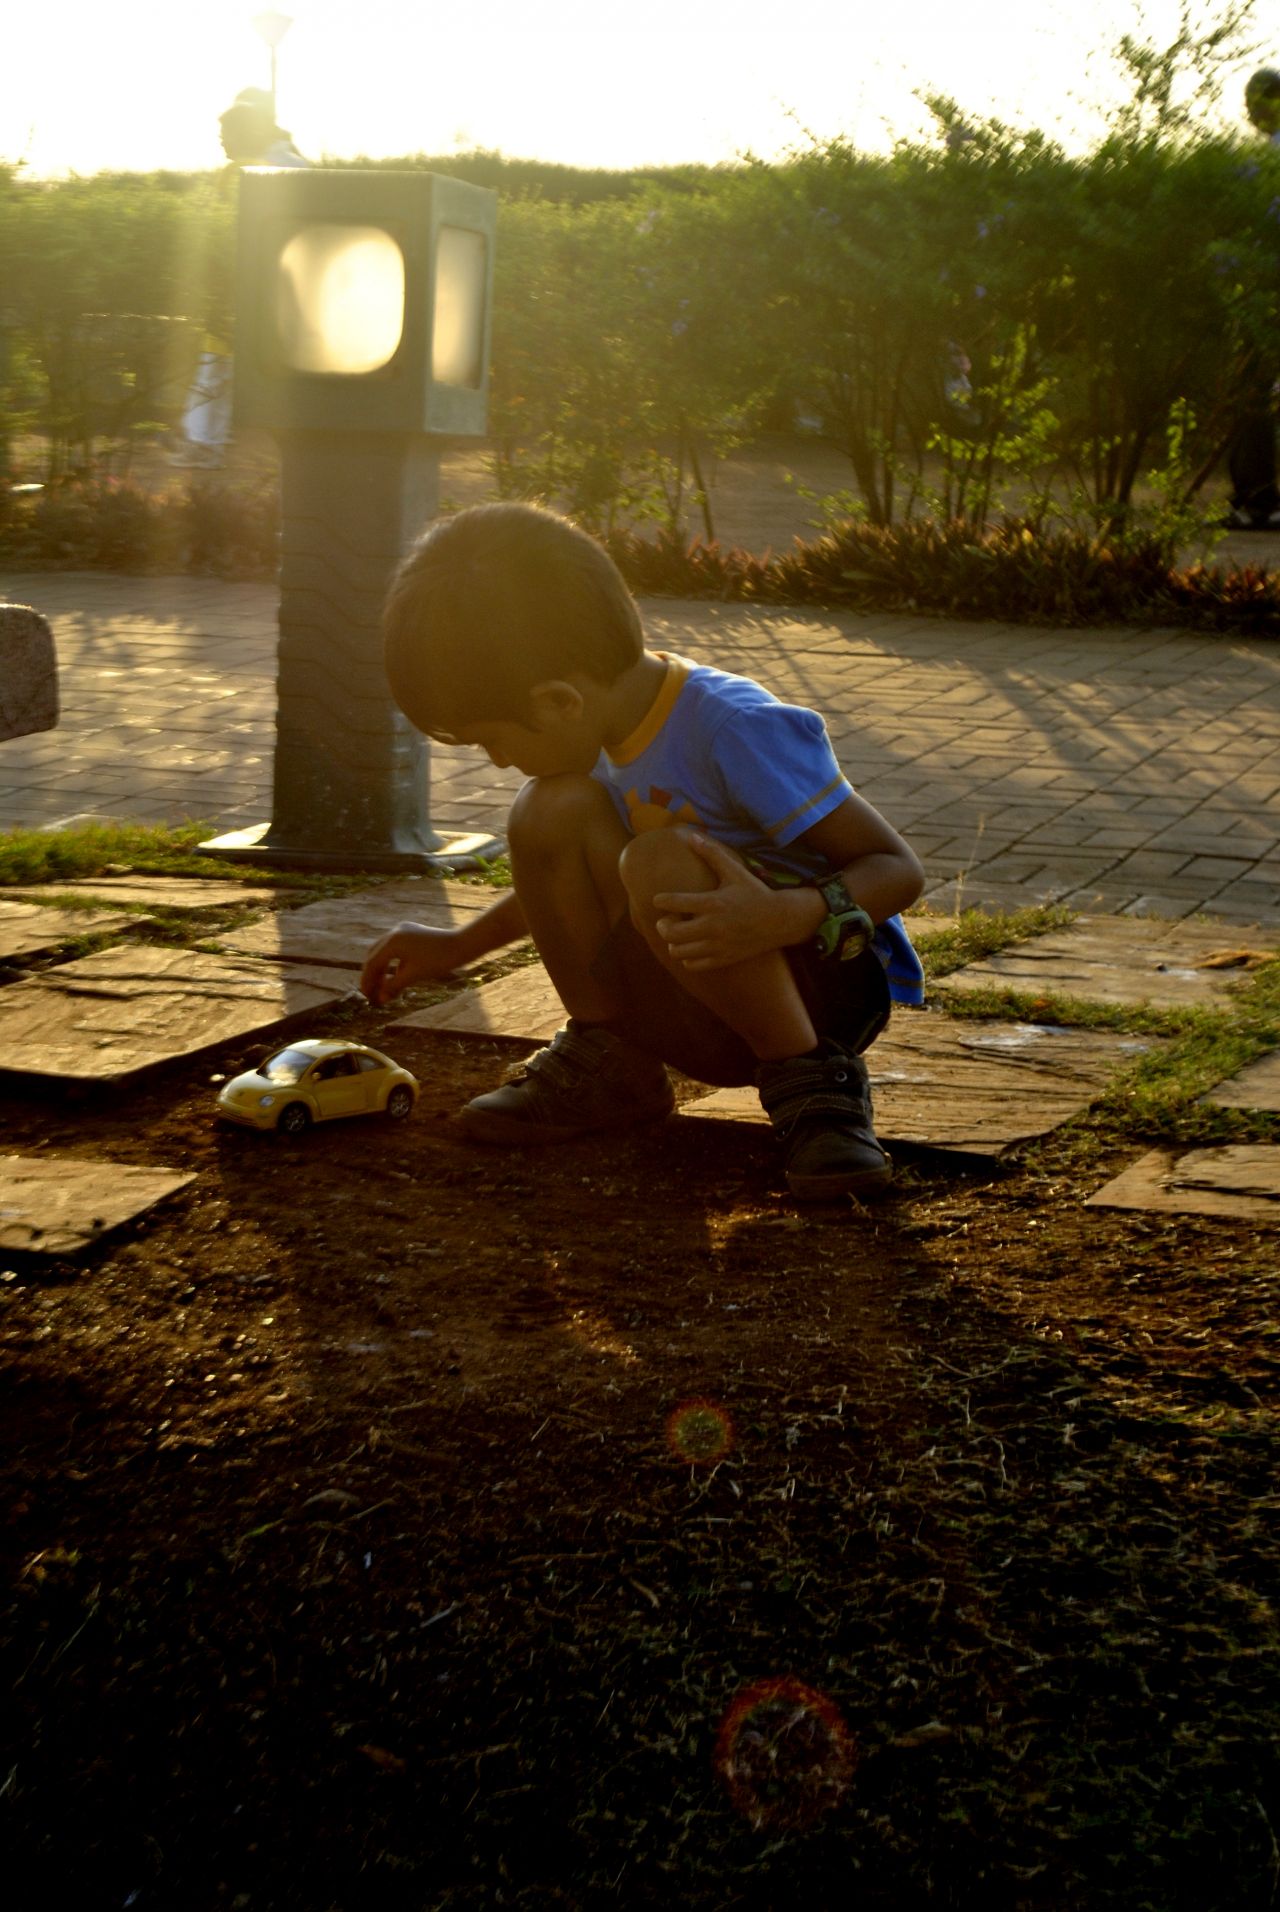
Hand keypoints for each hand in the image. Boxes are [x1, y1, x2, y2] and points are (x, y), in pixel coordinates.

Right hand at [359, 921, 461, 1005]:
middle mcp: (394, 933)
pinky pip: (395, 948)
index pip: (372, 963)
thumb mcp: (414, 975)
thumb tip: (380, 999)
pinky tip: (394, 977)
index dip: (367, 981)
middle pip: (374, 955)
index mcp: (392, 942)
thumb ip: (394, 986)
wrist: (461, 944)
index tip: (366, 995)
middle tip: (370, 992)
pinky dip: (392, 962)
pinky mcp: (411, 932)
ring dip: (381, 969)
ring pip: (384, 951)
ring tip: (382, 987)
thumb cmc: (438, 960)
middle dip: (372, 974)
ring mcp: (403, 930)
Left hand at [650, 835, 798, 970]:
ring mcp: (718, 945)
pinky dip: (687, 957)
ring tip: (679, 934)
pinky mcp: (724, 958)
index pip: (675, 903)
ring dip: (673, 943)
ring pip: (678, 952)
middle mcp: (713, 926)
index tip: (659, 899)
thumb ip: (712, 854)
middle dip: (662, 926)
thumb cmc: (755, 893)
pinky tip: (692, 946)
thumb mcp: (735, 871)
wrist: (780, 920)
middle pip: (671, 933)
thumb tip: (692, 836)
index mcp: (713, 902)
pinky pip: (693, 965)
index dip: (661, 900)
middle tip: (666, 920)